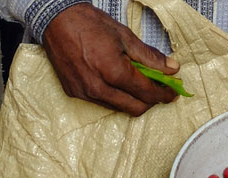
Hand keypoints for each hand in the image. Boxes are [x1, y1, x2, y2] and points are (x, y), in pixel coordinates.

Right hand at [43, 3, 179, 115]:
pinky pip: (103, 103)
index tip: (173, 92)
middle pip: (135, 108)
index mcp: (113, 72)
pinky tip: (119, 84)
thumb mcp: (125, 36)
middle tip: (160, 91)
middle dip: (151, 101)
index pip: (147, 93)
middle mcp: (98, 88)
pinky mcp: (75, 93)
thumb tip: (172, 69)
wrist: (55, 20)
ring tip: (140, 85)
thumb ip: (150, 57)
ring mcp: (85, 93)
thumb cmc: (88, 24)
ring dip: (134, 100)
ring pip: (119, 108)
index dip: (164, 94)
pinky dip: (116, 97)